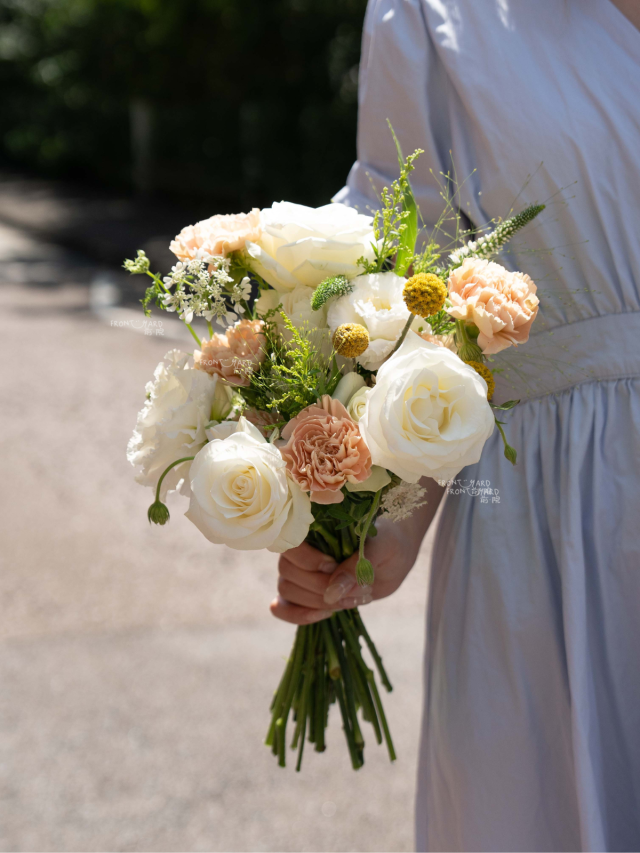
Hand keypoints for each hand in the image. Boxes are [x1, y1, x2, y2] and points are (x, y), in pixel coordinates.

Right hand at [270, 515, 424, 624]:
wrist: (394, 557)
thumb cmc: (388, 543)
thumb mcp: (382, 548)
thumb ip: (358, 566)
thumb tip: (331, 592)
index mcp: (314, 529)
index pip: (290, 544)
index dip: (308, 561)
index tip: (335, 566)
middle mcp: (300, 550)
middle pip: (288, 572)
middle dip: (322, 587)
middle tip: (357, 589)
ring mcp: (299, 573)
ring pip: (287, 591)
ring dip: (319, 602)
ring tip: (352, 599)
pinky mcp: (303, 594)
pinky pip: (283, 608)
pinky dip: (298, 615)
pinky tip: (324, 614)